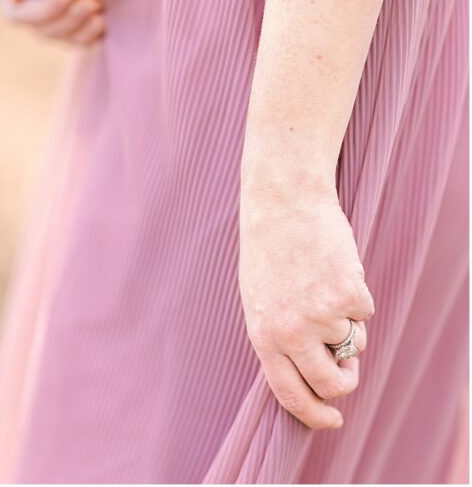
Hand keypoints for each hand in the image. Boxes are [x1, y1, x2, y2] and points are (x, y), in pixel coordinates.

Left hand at [239, 173, 374, 429]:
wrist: (283, 204)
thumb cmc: (269, 251)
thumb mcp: (260, 300)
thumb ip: (280, 338)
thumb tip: (311, 374)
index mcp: (264, 336)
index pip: (289, 393)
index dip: (314, 414)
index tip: (331, 420)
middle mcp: (292, 333)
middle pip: (332, 383)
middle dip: (345, 381)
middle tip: (348, 368)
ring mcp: (323, 315)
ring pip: (353, 342)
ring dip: (347, 322)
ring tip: (322, 285)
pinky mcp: (350, 296)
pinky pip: (365, 311)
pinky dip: (356, 294)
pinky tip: (334, 268)